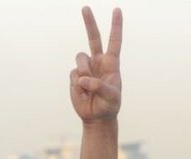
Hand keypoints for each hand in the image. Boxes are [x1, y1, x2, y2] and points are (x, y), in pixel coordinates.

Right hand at [70, 7, 121, 123]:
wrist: (97, 117)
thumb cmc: (109, 106)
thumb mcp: (111, 97)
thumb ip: (99, 86)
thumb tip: (82, 79)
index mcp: (111, 64)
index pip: (114, 41)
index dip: (116, 26)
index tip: (117, 10)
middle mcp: (98, 62)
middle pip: (93, 38)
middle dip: (89, 22)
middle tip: (86, 8)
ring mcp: (86, 68)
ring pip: (80, 58)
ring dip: (83, 71)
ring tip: (88, 86)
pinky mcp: (75, 76)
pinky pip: (74, 74)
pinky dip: (78, 85)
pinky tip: (83, 93)